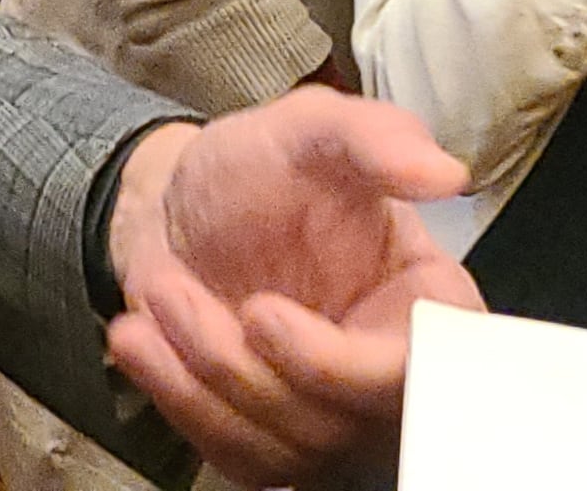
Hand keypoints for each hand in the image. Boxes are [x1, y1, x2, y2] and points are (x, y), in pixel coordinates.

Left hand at [104, 92, 476, 487]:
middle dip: (245, 369)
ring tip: (160, 293)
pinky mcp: (280, 442)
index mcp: (427, 301)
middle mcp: (394, 371)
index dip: (343, 366)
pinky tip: (143, 338)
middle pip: (343, 423)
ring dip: (198, 370)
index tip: (262, 316)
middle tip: (175, 294)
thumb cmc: (254, 170)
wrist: (178, 209)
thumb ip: (373, 138)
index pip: (423, 372)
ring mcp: (338, 416)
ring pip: (285, 446)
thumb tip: (443, 171)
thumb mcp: (305, 129)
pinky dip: (176, 398)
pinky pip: (240, 458)